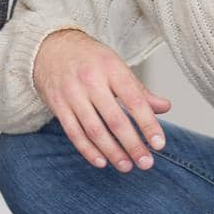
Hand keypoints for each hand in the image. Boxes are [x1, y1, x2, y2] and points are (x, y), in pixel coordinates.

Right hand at [33, 29, 170, 170]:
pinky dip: (88, 150)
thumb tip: (165, 107)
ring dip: (112, 152)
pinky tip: (101, 161)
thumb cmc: (88, 58)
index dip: (148, 124)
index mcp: (111, 68)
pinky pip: (74, 133)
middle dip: (132, 144)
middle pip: (115, 119)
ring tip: (126, 166)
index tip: (159, 144)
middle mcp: (90, 80)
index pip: (134, 100)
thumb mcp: (115, 65)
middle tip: (146, 163)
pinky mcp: (57, 105)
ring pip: (94, 130)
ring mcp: (72, 93)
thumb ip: (139, 89)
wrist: (48, 47)